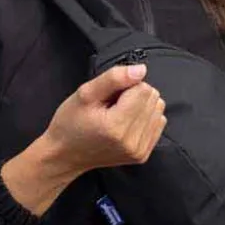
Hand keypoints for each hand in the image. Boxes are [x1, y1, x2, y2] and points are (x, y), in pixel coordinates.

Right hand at [43, 61, 166, 172]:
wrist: (66, 155)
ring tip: (118, 115)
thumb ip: (114, 78)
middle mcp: (131, 141)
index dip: (125, 86)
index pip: (142, 88)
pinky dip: (145, 118)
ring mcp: (138, 151)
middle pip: (152, 98)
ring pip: (158, 110)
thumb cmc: (71, 123)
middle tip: (112, 106)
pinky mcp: (142, 155)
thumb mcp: (85, 93)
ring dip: (140, 107)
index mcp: (116, 126)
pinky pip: (158, 124)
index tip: (109, 97)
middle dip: (134, 96)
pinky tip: (127, 123)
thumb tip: (141, 70)